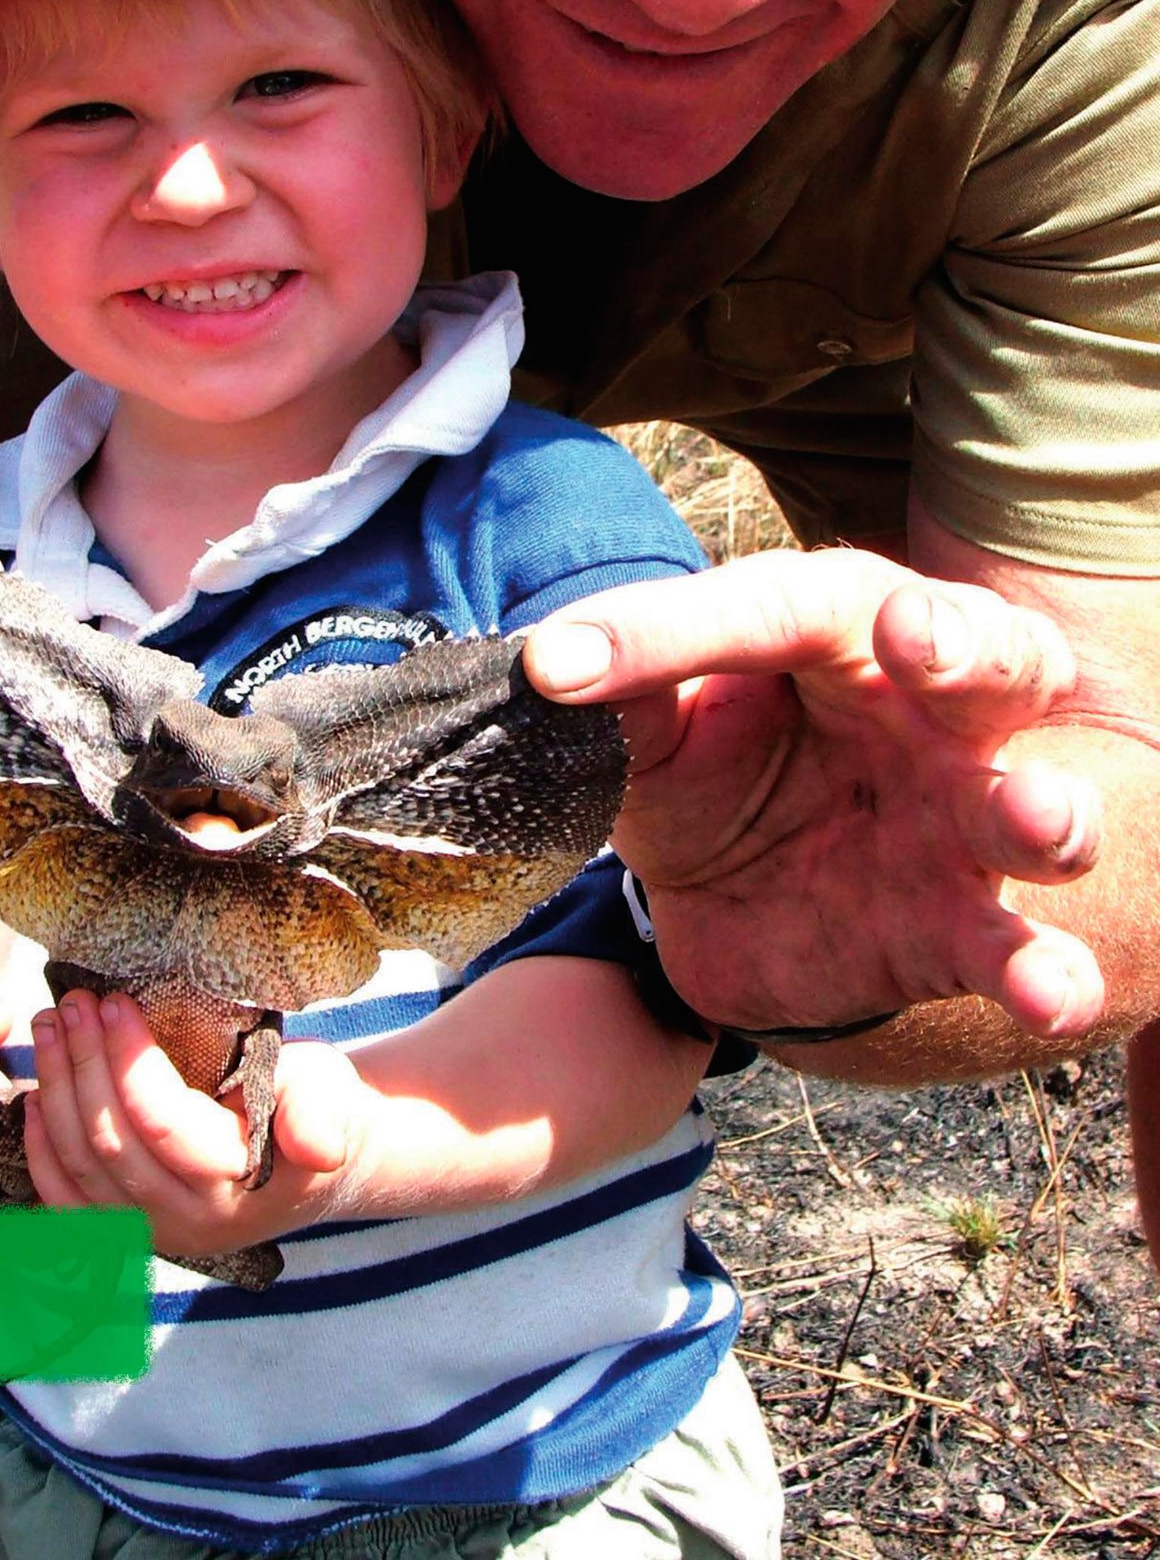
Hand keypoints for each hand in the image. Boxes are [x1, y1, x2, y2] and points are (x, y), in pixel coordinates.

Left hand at [25, 991, 359, 1255]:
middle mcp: (190, 1221)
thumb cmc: (319, 1106)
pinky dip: (43, 1151)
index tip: (113, 1001)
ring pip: (81, 1170)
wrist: (320, 1160)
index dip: (128, 1061)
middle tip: (71, 1003)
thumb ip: (315, 1114)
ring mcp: (155, 1233)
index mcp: (237, 1181)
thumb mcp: (327, 1091)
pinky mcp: (131, 1230)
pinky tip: (34, 1098)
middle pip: (111, 1144)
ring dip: (55, 1094)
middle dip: (81, 1065)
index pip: (162, 1122)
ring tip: (49, 1028)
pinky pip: (68, 1202)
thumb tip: (322, 1149)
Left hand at [523, 548, 1104, 1041]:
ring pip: (1028, 806)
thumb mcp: (655, 737)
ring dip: (1042, 811)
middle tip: (915, 637)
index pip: (769, 608)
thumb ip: (625, 698)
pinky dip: (1045, 975)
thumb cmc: (711, 777)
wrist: (740, 908)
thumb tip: (552, 666)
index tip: (564, 662)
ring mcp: (954, 824)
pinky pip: (1018, 953)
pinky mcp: (958, 931)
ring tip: (1037, 818)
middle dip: (957, 644)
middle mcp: (923, 711)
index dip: (670, 629)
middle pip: (980, 656)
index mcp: (835, 633)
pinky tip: (1049, 993)